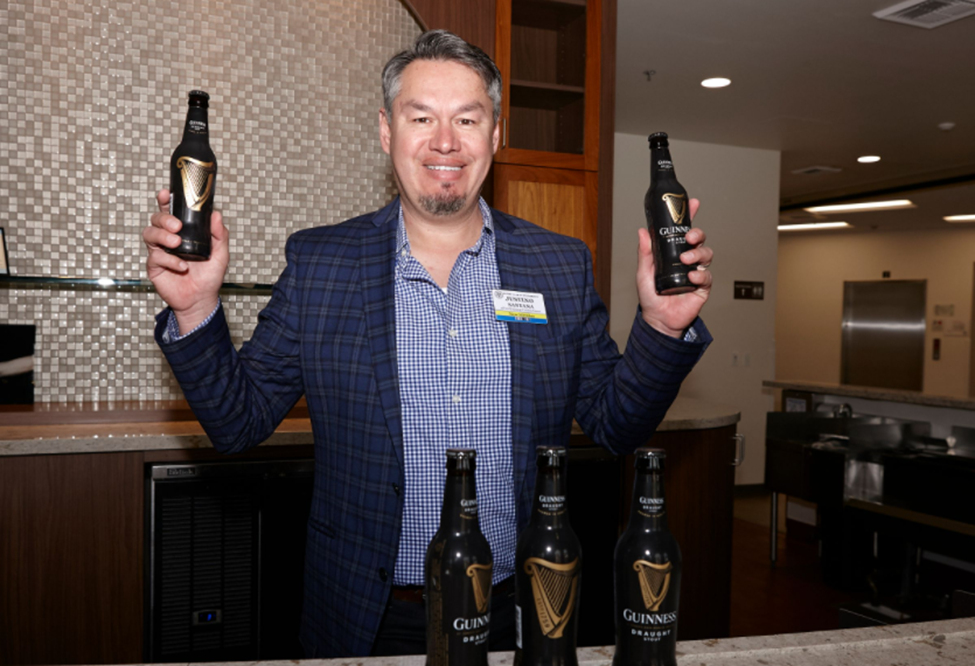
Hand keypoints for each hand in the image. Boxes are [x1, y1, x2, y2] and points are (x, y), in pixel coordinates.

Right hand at [143, 189, 228, 332]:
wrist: (202, 299)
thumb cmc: (209, 276)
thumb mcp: (221, 254)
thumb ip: (220, 235)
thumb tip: (216, 214)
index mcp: (182, 232)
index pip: (170, 211)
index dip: (165, 200)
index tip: (166, 194)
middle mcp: (168, 239)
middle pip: (156, 219)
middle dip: (164, 218)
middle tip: (177, 226)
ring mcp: (160, 252)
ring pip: (149, 234)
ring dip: (162, 236)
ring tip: (177, 244)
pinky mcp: (154, 266)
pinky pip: (156, 257)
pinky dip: (169, 260)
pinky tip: (182, 266)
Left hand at [636, 198, 712, 337]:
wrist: (658, 320)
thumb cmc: (651, 297)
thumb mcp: (643, 272)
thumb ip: (645, 253)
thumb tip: (642, 231)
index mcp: (673, 252)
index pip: (683, 231)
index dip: (690, 216)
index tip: (693, 203)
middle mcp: (686, 260)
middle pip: (699, 240)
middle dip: (697, 234)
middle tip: (690, 237)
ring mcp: (695, 272)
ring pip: (706, 255)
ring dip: (698, 253)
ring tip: (686, 259)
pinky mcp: (702, 287)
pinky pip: (706, 276)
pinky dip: (700, 275)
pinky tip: (691, 278)